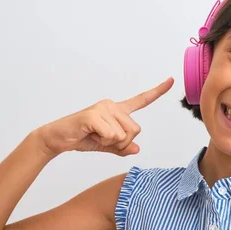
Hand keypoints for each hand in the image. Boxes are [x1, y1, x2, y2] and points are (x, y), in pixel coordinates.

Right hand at [35, 77, 173, 157]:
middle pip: (135, 130)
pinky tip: (90, 135)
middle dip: (122, 142)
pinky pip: (111, 135)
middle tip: (104, 139)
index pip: (141, 100)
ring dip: (111, 142)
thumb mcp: (107, 145)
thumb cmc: (83, 138)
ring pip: (124, 134)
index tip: (171, 80)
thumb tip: (137, 149)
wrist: (58, 139)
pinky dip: (102, 141)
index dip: (157, 91)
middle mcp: (112, 105)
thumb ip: (122, 147)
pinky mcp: (93, 115)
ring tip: (95, 135)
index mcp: (117, 110)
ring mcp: (103, 108)